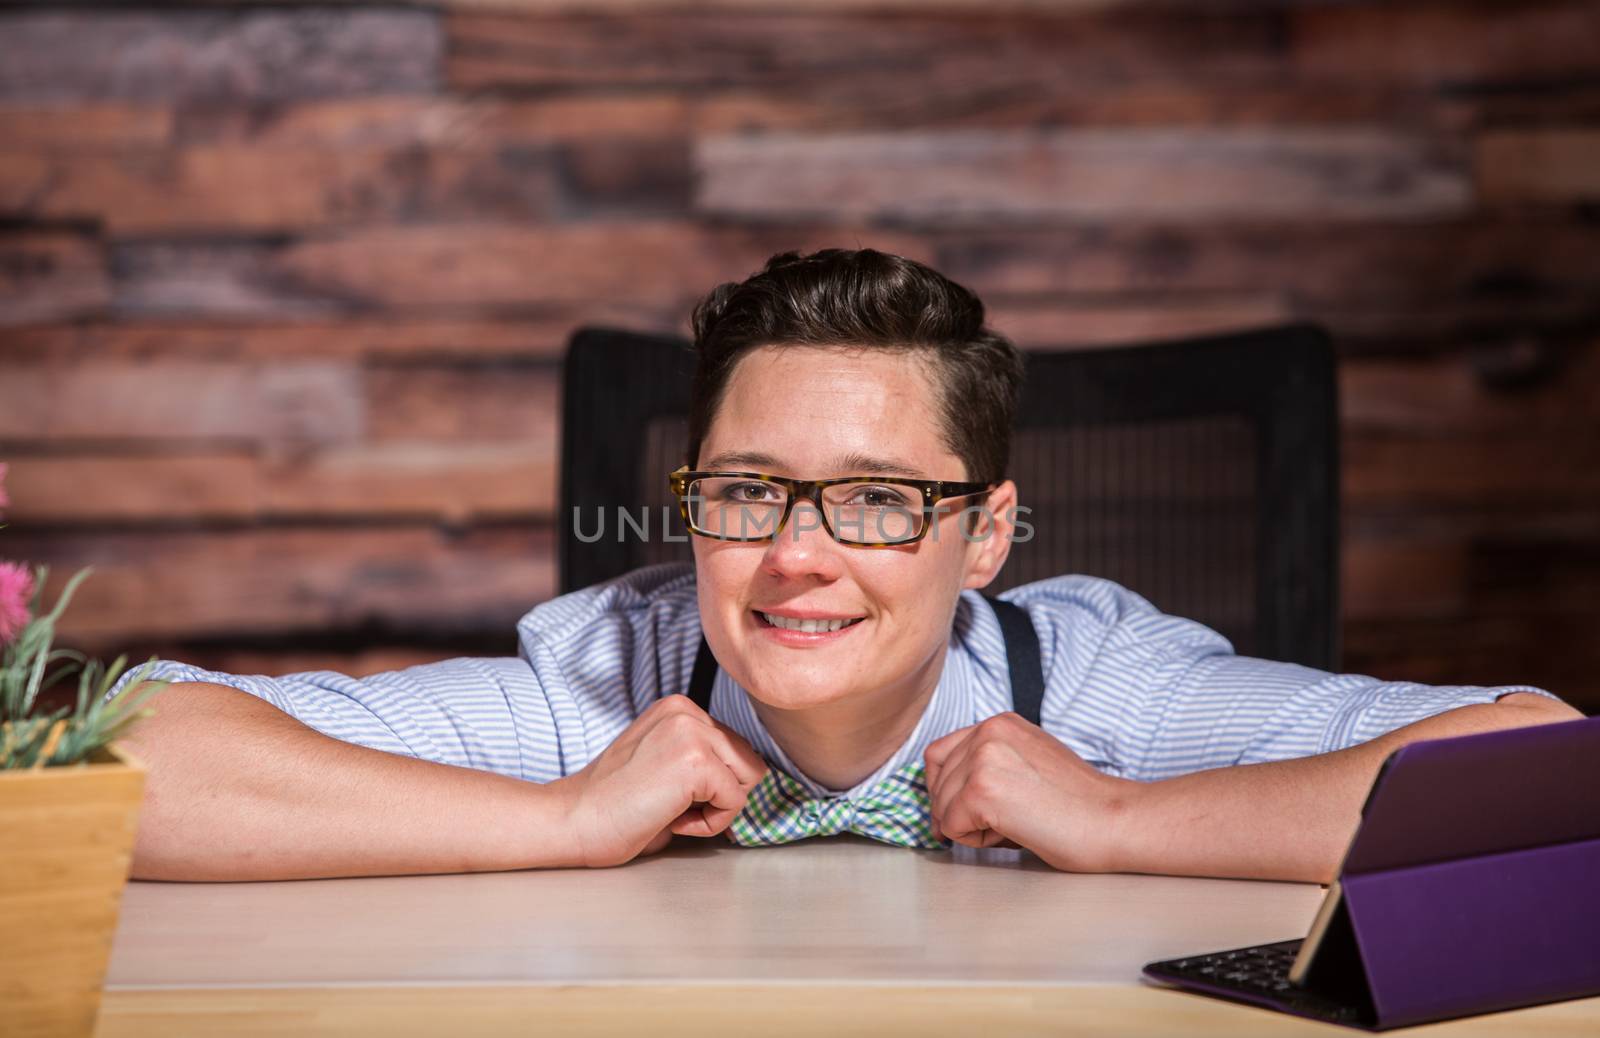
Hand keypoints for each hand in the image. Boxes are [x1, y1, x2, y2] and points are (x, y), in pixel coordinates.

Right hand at [550, 695, 768, 867]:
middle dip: (720, 793)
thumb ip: (701, 760)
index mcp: (678, 708)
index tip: (669, 795)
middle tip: (673, 806)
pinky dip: (711, 823)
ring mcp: (691, 732)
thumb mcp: (664, 764)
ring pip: (749, 777)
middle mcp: (686, 711)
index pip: (733, 748)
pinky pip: (736, 801)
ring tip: (673, 811)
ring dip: (718, 806)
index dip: (711, 785)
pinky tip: (672, 819)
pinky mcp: (696, 760)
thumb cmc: (613, 806)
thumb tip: (746, 780)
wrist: (572, 820)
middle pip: (747, 760)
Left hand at [923, 712, 1138, 871]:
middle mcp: (988, 732)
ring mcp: (983, 758)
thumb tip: (945, 796)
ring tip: (1013, 827)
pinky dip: (975, 841)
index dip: (943, 788)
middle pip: (935, 780)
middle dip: (955, 811)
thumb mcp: (1027, 763)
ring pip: (941, 805)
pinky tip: (1012, 834)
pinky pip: (951, 826)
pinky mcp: (982, 790)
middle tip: (996, 827)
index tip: (958, 811)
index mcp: (1000, 723)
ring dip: (968, 826)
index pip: (940, 754)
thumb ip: (990, 765)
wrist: (1113, 821)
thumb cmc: (1078, 804)